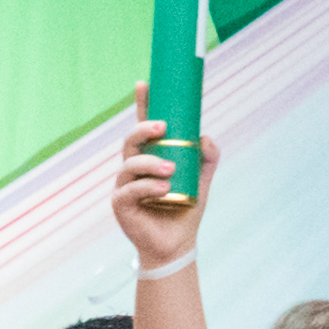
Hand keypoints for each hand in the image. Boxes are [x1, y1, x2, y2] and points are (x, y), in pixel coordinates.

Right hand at [112, 114, 206, 255]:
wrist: (177, 244)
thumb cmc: (185, 209)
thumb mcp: (202, 180)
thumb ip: (207, 157)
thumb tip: (204, 137)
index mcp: (150, 157)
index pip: (144, 127)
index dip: (142, 105)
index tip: (143, 84)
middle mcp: (134, 168)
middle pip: (131, 140)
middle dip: (144, 129)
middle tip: (163, 128)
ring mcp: (124, 185)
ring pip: (130, 164)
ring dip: (150, 163)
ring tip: (171, 171)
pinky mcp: (120, 204)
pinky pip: (129, 189)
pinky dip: (146, 187)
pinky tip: (163, 188)